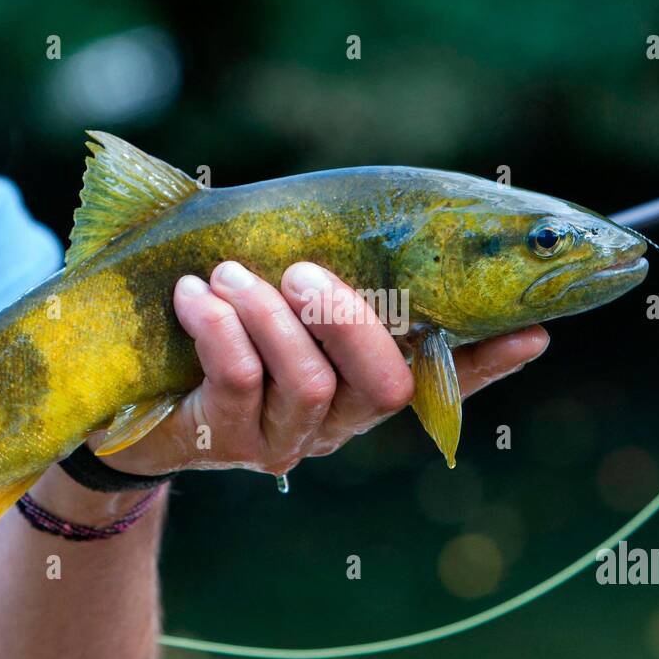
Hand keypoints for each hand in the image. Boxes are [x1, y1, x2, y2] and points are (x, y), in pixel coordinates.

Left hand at [98, 261, 548, 476]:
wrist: (125, 393)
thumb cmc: (216, 324)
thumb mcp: (275, 290)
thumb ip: (332, 266)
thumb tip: (390, 217)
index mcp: (364, 379)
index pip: (446, 378)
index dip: (491, 361)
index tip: (534, 330)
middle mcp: (340, 417)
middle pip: (384, 382)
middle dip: (347, 317)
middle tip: (302, 268)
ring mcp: (287, 436)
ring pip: (309, 381)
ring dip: (267, 314)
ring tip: (226, 273)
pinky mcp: (227, 442)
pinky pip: (240, 383)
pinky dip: (218, 328)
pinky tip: (195, 294)